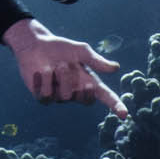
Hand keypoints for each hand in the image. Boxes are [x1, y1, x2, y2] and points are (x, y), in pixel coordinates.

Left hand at [3, 18, 127, 118]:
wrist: (35, 45)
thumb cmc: (60, 47)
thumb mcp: (81, 50)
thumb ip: (96, 61)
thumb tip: (116, 68)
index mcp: (88, 81)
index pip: (105, 96)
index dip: (115, 105)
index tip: (124, 113)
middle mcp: (75, 91)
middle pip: (84, 99)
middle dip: (75, 82)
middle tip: (64, 65)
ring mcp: (59, 96)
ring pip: (64, 96)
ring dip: (59, 77)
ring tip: (53, 64)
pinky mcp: (43, 97)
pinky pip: (46, 96)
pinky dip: (43, 80)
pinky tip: (39, 71)